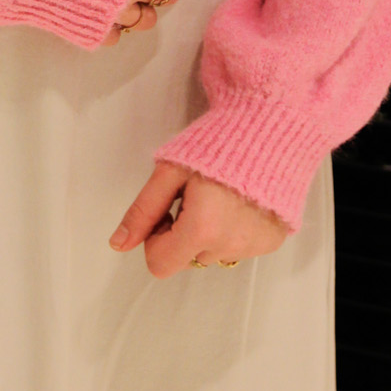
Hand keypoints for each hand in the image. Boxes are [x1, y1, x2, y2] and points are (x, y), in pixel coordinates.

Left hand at [109, 160, 289, 275]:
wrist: (270, 125)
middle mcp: (230, 246)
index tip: (169, 208)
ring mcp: (254, 247)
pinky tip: (240, 201)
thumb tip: (118, 244)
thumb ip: (143, 210)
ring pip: (213, 254)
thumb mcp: (170, 171)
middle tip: (195, 196)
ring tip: (221, 195)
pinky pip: (239, 248)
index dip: (156, 236)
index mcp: (202, 230)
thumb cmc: (217, 142)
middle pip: (187, 258)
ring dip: (209, 233)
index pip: (159, 264)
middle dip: (182, 233)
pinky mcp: (272, 242)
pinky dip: (234, 231)